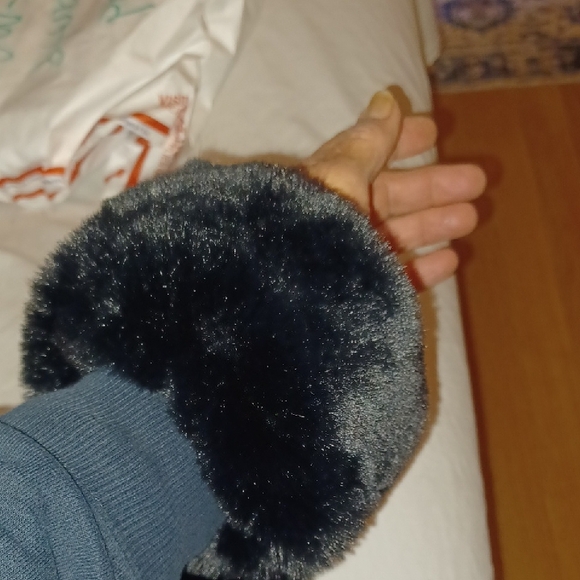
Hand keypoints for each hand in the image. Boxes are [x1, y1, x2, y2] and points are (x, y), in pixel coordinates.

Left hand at [302, 90, 485, 288]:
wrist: (290, 287)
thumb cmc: (315, 221)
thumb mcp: (342, 174)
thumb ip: (368, 142)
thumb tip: (385, 98)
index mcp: (333, 183)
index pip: (371, 156)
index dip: (401, 142)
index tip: (434, 132)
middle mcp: (342, 218)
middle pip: (394, 197)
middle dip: (434, 187)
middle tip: (476, 180)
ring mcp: (351, 254)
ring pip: (399, 235)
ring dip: (435, 224)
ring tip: (471, 217)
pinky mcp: (361, 290)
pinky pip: (396, 277)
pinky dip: (424, 269)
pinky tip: (450, 260)